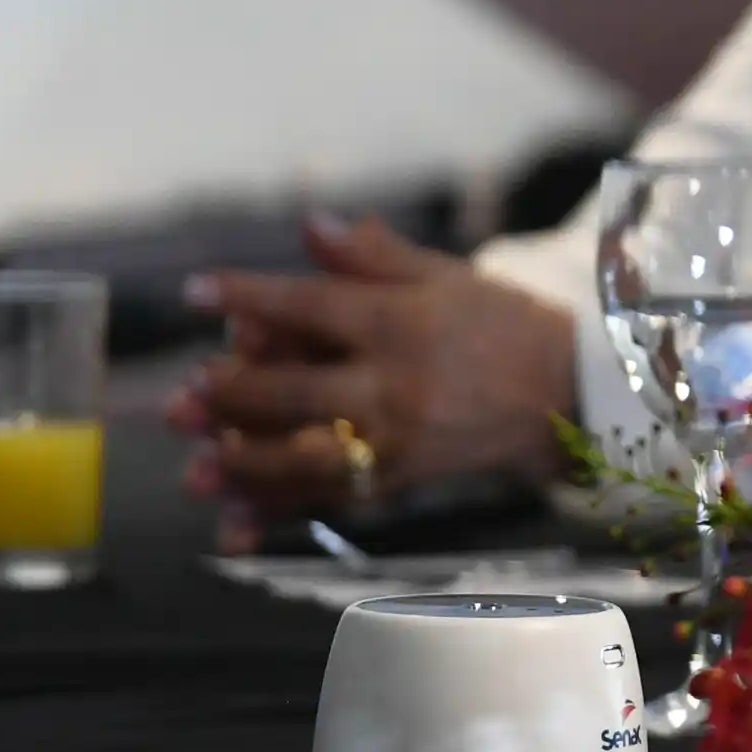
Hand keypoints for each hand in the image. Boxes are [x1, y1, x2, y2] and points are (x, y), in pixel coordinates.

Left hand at [169, 216, 582, 537]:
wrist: (569, 393)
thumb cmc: (502, 323)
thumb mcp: (446, 275)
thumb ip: (373, 255)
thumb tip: (310, 224)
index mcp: (401, 321)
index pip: (311, 304)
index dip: (248, 296)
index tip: (195, 292)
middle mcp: (394, 383)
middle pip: (294, 391)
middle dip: (230, 396)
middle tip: (182, 397)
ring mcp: (397, 438)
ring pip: (304, 457)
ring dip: (242, 465)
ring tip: (193, 468)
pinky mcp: (401, 479)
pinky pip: (329, 500)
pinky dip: (278, 516)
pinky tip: (231, 527)